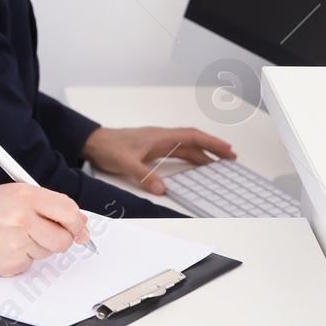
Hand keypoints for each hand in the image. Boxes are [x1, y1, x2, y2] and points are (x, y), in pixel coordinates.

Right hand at [0, 183, 89, 275]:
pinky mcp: (10, 263)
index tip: (78, 227)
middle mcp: (22, 218)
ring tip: (13, 235)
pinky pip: (30, 264)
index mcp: (26, 196)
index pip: (68, 210)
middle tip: (46, 234)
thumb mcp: (14, 195)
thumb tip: (79, 221)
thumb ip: (46, 204)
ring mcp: (16, 242)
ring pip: (48, 252)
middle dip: (62, 239)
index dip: (77, 222)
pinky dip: (22, 258)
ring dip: (37, 247)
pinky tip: (4, 247)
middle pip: (63, 238)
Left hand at [83, 126, 236, 194]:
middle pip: (194, 141)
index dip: (211, 143)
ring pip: (187, 147)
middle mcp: (162, 138)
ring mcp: (158, 143)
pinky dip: (191, 158)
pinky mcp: (153, 150)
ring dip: (204, 154)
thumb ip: (144, 175)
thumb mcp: (126, 162)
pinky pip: (178, 152)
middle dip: (213, 148)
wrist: (94, 142)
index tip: (227, 149)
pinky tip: (197, 165)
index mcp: (159, 136)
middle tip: (231, 157)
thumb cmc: (108, 146)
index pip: (191, 137)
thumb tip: (162, 188)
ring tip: (219, 163)